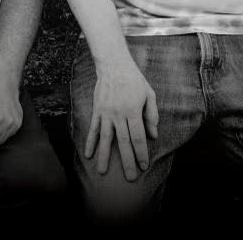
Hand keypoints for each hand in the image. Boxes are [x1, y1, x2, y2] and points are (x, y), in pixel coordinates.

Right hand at [86, 61, 158, 181]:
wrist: (113, 65)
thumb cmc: (134, 79)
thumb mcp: (149, 94)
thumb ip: (152, 115)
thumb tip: (154, 135)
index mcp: (133, 110)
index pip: (138, 137)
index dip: (141, 152)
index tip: (143, 165)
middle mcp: (119, 114)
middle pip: (123, 141)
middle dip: (127, 161)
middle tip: (130, 177)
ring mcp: (106, 112)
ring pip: (106, 138)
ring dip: (105, 156)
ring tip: (102, 172)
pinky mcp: (97, 110)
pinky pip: (94, 128)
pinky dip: (91, 141)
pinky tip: (89, 154)